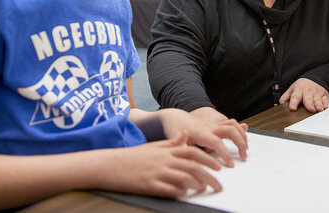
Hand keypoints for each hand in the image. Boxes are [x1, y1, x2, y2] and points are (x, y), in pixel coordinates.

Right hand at [104, 131, 223, 197]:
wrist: (109, 165)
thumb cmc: (133, 157)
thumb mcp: (154, 146)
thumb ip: (172, 142)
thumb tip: (186, 135)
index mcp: (167, 151)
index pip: (193, 153)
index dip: (209, 160)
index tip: (219, 167)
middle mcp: (165, 161)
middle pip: (193, 167)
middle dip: (209, 176)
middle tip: (219, 185)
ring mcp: (157, 173)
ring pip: (184, 178)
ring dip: (197, 184)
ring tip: (205, 189)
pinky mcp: (149, 185)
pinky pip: (169, 189)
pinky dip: (179, 192)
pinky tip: (186, 194)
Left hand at [164, 108, 247, 166]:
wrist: (174, 117)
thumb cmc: (174, 130)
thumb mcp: (174, 143)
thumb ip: (182, 152)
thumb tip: (187, 162)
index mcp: (201, 133)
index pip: (217, 142)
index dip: (225, 153)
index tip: (230, 164)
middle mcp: (209, 127)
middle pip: (231, 130)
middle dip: (240, 143)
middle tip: (243, 156)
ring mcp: (213, 125)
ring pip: (233, 124)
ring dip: (242, 135)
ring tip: (245, 149)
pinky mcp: (216, 125)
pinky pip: (231, 124)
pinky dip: (239, 131)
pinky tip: (241, 140)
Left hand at [279, 78, 328, 112]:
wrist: (314, 78)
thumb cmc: (301, 87)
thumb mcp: (292, 90)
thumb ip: (285, 98)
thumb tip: (279, 105)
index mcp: (298, 90)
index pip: (295, 97)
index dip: (293, 103)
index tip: (292, 108)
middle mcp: (308, 92)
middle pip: (308, 99)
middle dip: (309, 104)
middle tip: (311, 109)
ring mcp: (317, 93)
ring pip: (318, 100)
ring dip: (319, 105)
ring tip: (319, 109)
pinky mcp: (324, 95)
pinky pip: (326, 100)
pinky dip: (326, 104)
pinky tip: (326, 107)